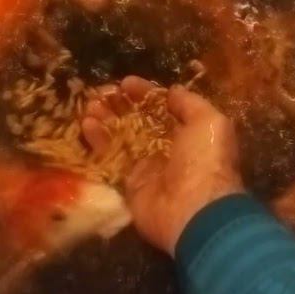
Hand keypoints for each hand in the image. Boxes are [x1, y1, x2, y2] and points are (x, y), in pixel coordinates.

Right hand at [81, 76, 243, 255]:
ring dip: (105, 120)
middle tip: (101, 93)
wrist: (195, 210)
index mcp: (188, 134)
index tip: (126, 83)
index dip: (144, 94)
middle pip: (137, 121)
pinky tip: (86, 124)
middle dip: (120, 106)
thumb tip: (172, 91)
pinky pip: (110, 158)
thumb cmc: (205, 161)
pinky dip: (97, 141)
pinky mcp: (127, 183)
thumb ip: (189, 103)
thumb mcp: (209, 122)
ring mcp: (145, 166)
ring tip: (90, 106)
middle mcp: (166, 149)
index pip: (161, 109)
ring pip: (120, 137)